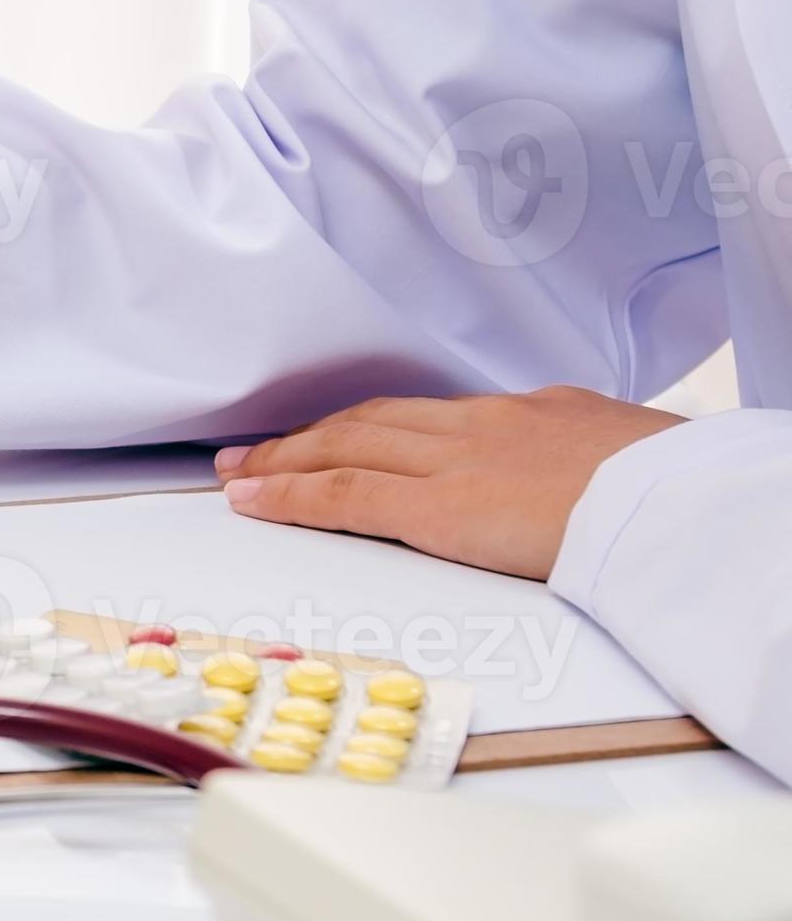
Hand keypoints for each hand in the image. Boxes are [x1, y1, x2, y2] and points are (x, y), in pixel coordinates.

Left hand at [212, 386, 683, 578]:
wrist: (680, 503)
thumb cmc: (674, 490)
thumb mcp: (631, 456)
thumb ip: (589, 457)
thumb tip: (588, 476)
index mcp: (536, 413)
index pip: (435, 416)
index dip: (378, 426)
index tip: (346, 435)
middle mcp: (484, 425)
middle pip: (374, 422)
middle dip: (311, 436)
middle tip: (258, 450)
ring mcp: (455, 462)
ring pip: (345, 448)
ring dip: (285, 460)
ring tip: (240, 472)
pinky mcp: (438, 508)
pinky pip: (345, 496)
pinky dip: (292, 496)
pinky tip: (255, 501)